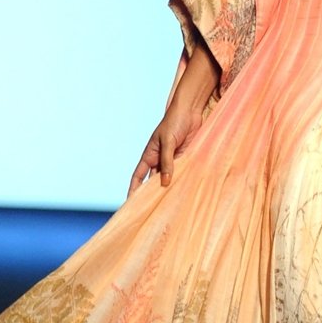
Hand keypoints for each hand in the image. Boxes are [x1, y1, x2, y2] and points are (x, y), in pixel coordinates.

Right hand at [127, 35, 219, 196]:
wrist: (191, 110)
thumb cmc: (175, 121)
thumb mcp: (168, 141)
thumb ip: (167, 161)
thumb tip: (165, 182)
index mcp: (149, 155)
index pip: (138, 177)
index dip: (133, 190)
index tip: (130, 204)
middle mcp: (160, 160)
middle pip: (153, 181)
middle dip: (153, 194)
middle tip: (152, 212)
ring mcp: (173, 160)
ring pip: (169, 179)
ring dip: (170, 189)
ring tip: (170, 206)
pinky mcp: (186, 158)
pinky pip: (182, 173)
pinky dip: (183, 181)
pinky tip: (185, 192)